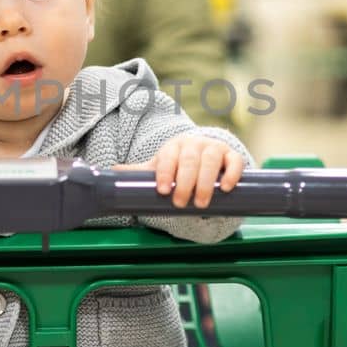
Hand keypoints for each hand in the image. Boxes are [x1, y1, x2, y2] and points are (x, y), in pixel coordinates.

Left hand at [115, 135, 244, 209]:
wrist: (204, 156)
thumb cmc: (178, 164)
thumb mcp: (159, 167)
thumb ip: (139, 172)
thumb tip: (111, 171)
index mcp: (173, 146)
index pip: (168, 156)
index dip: (165, 172)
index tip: (163, 190)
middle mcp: (194, 144)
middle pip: (189, 160)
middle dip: (185, 182)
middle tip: (181, 203)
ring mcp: (214, 148)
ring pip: (211, 159)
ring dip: (206, 181)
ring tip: (201, 202)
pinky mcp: (232, 155)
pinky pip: (235, 161)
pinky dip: (232, 173)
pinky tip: (225, 187)